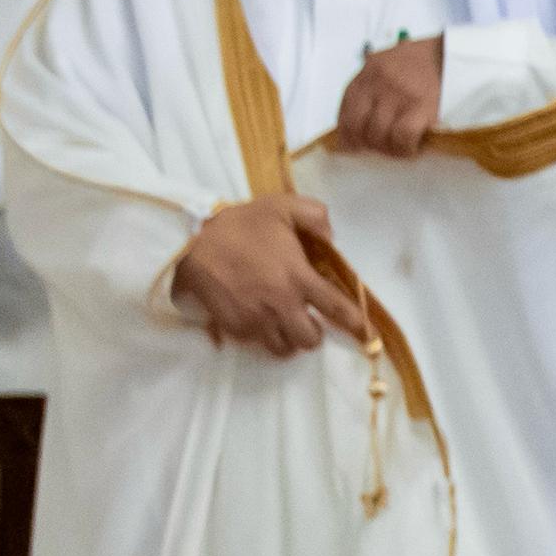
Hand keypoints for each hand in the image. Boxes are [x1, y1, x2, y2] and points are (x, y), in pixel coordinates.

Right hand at [171, 193, 367, 358]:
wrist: (190, 239)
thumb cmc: (239, 223)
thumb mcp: (283, 207)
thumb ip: (316, 217)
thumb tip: (331, 238)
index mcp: (298, 278)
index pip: (337, 309)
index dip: (355, 324)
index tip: (365, 333)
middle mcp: (281, 304)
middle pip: (310, 339)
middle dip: (314, 333)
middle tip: (307, 319)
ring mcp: (255, 319)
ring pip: (284, 348)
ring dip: (289, 339)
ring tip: (285, 325)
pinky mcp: (232, 326)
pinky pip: (255, 344)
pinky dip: (261, 338)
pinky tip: (258, 321)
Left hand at [327, 36, 444, 158]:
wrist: (457, 54)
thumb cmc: (425, 62)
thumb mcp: (390, 64)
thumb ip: (373, 87)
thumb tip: (360, 124)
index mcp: (369, 72)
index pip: (345, 109)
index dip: (347, 134)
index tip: (353, 146)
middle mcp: (378, 82)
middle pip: (358, 126)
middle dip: (367, 144)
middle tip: (382, 148)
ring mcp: (398, 94)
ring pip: (378, 135)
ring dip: (388, 149)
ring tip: (401, 148)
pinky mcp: (422, 106)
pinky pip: (402, 136)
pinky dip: (405, 148)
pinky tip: (412, 147)